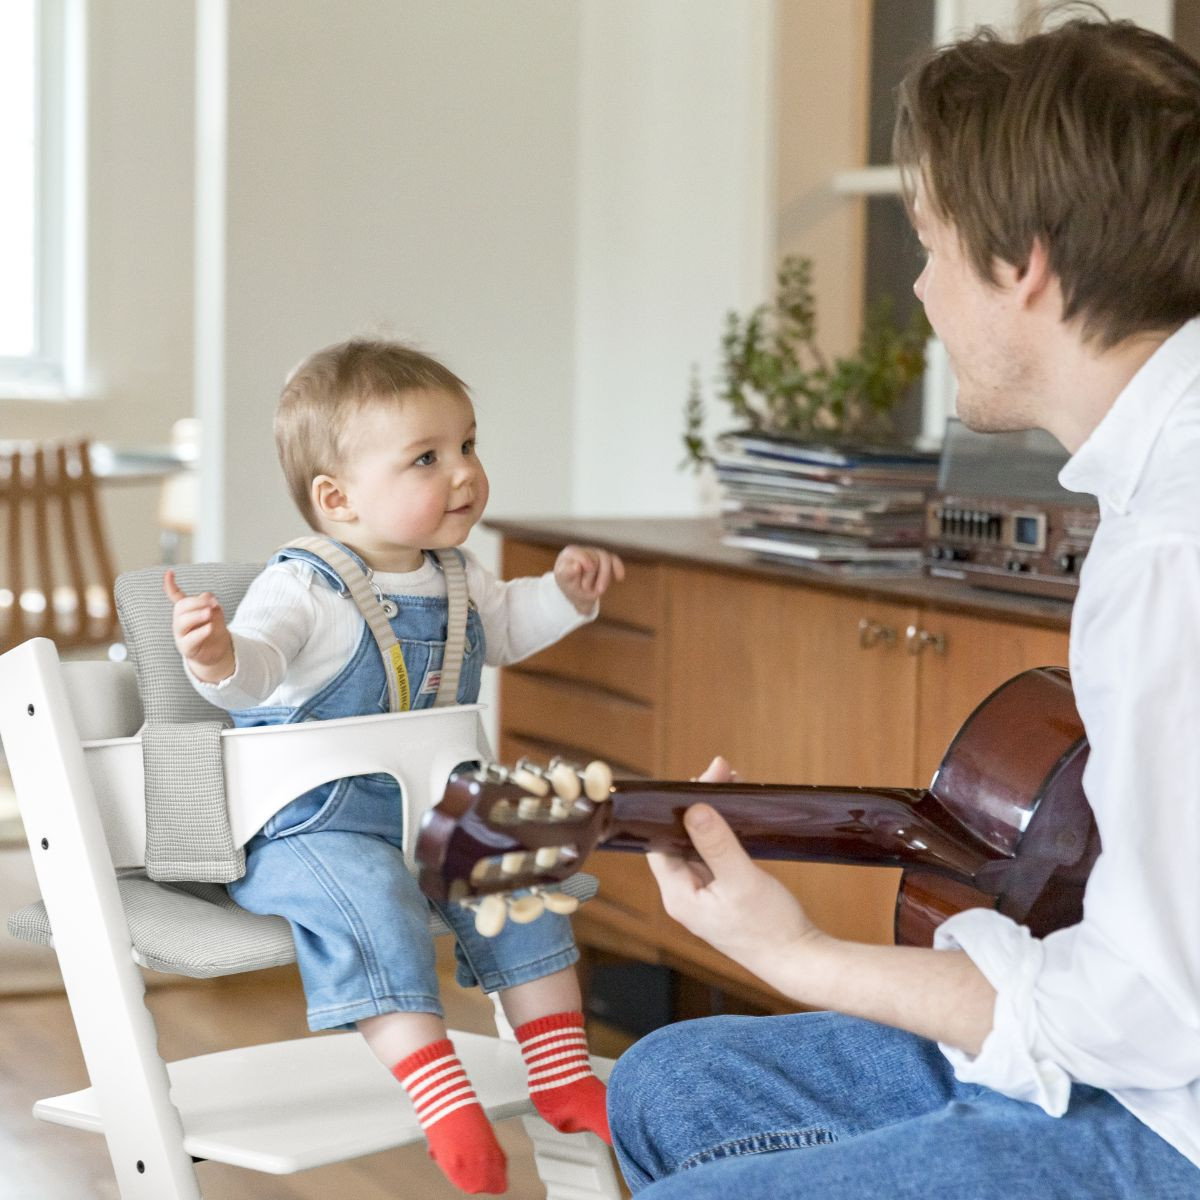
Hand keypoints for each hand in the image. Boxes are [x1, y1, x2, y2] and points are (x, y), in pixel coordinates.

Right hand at [163, 569, 235, 683]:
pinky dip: (200, 632)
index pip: (175, 596)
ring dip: (196, 615)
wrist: (218, 652)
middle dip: (196, 602)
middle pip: (181, 607)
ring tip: (208, 613)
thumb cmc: (214, 629)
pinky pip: (190, 640)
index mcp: (186, 610)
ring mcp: (181, 635)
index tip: (169, 572)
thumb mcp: (216, 613)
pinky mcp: (186, 648)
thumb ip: (210, 603)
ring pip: (181, 622)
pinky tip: (209, 627)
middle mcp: (180, 621)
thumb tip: (207, 596)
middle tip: (213, 603)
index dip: (170, 585)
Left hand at [554, 545, 624, 613]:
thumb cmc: (568, 582)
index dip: (585, 562)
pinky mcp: (607, 561)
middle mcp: (585, 551)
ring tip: (600, 591)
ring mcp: (597, 554)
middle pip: (594, 557)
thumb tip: (576, 566)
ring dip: (604, 576)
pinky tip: (619, 578)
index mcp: (571, 553)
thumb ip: (567, 573)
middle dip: (591, 575)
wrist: (576, 590)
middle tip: (584, 588)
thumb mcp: (563, 580)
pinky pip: (615, 561)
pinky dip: (618, 568)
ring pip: (606, 559)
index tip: (587, 570)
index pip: (581, 554)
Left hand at [646, 757, 822, 982]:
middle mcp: (685, 895)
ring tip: (730, 783)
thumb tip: (693, 808)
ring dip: (711, 816)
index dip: (673, 808)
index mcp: (679, 895)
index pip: (659, 841)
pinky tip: (737, 814)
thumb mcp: (742, 881)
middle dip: (696, 805)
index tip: (698, 781)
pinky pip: (715, 855)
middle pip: (678, 839)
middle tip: (720, 773)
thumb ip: (717, 844)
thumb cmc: (771, 928)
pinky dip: (723, 832)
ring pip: (698, 845)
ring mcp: (704, 895)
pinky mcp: (723, 894)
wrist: (801, 961)